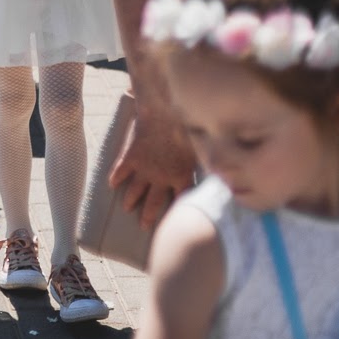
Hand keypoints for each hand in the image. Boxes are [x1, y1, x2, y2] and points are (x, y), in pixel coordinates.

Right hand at [112, 105, 198, 229]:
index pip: (182, 202)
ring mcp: (144, 169)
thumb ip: (208, 164)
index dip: (178, 214)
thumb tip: (226, 173)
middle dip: (148, 216)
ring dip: (131, 200)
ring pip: (135, 191)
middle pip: (154, 203)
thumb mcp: (201, 149)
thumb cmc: (187, 128)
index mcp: (181, 177)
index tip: (176, 224)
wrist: (163, 113)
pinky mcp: (131, 157)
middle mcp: (162, 178)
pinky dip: (115, 178)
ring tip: (127, 207)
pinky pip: (120, 171)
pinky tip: (112, 184)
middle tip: (144, 225)